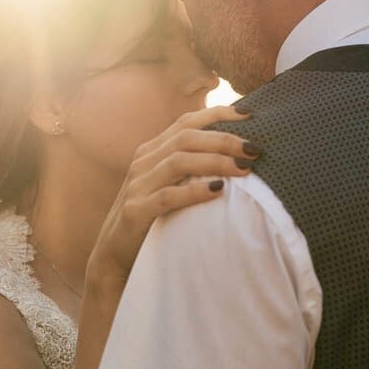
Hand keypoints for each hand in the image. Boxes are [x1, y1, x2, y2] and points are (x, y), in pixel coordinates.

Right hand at [86, 105, 256, 294]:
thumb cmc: (151, 218)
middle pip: (186, 138)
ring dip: (215, 161)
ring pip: (178, 161)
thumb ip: (189, 168)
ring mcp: (137, 186)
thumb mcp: (166, 185)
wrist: (114, 254)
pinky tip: (218, 191)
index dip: (217, 114)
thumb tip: (235, 156)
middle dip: (224, 139)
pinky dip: (194, 191)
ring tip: (244, 169)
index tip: (249, 114)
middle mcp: (143, 163)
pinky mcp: (136, 211)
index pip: (186, 122)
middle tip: (255, 149)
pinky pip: (168, 196)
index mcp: (151, 151)